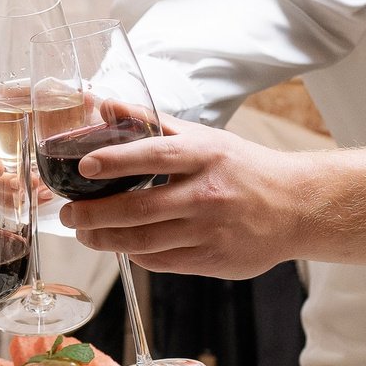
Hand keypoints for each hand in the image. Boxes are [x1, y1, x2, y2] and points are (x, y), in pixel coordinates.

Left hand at [61, 116, 365, 276]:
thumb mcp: (205, 138)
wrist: (297, 208)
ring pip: (145, 241)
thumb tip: (104, 104)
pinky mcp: (212, 261)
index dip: (116, 161)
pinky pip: (160, 261)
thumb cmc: (244, 169)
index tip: (84, 166)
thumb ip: (153, 123)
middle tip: (68, 213)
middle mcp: (208, 195)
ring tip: (84, 232)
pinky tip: (123, 245)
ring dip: (106, 239)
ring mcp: (210, 232)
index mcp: (207, 156)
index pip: (155, 156)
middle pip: (141, 208)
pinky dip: (135, 253)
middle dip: (95, 214)